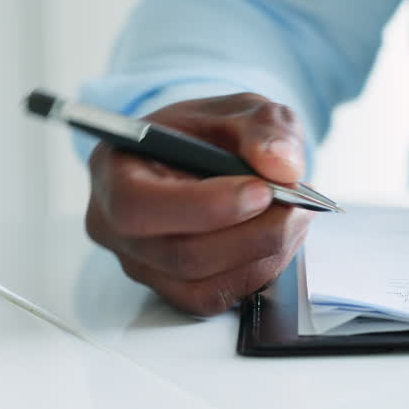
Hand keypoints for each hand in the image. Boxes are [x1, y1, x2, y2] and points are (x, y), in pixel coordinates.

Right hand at [85, 93, 315, 315]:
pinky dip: (258, 271)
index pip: (138, 206)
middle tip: (295, 205)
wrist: (213, 156)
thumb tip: (282, 165)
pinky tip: (277, 239)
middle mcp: (115, 225)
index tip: (262, 190)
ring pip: (203, 285)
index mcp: (114, 170)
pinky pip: (216, 298)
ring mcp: (142, 264)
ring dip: (263, 254)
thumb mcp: (243, 109)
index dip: (204, 206)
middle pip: (180, 254)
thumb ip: (265, 128)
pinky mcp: (172, 288)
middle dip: (252, 233)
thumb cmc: (212, 133)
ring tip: (294, 215)